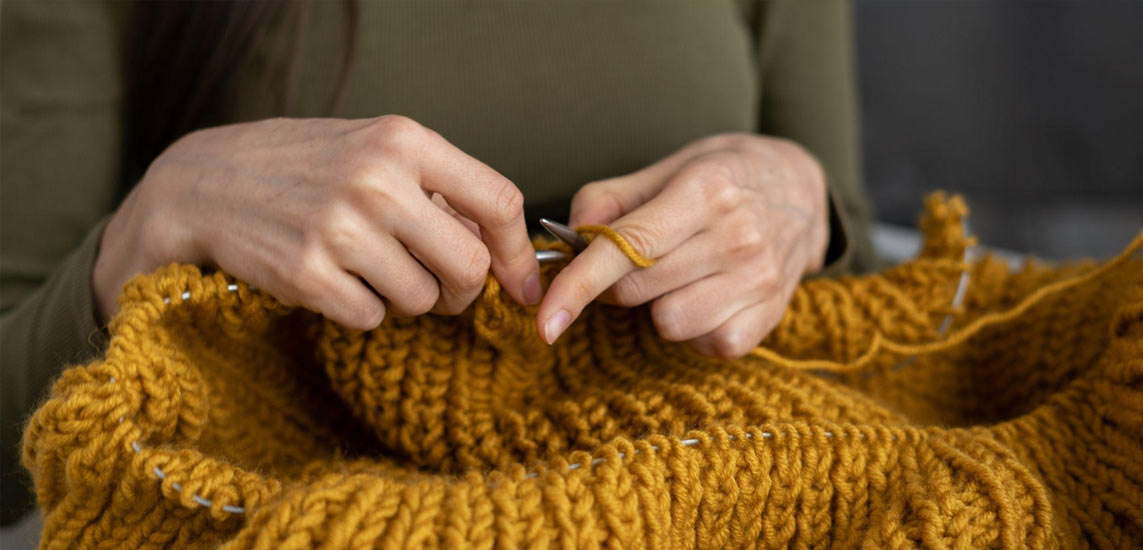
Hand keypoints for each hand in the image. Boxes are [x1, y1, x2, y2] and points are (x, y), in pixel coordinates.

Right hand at [94, 116, 540, 327]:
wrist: (204, 182)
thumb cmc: (305, 168)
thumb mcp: (374, 151)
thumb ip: (438, 190)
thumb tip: (506, 256)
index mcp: (403, 141)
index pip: (499, 202)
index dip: (518, 253)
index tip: (522, 285)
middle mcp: (377, 181)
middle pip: (470, 266)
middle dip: (464, 291)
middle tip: (441, 289)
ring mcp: (340, 228)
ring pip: (422, 299)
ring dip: (405, 298)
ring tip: (368, 269)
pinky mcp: (307, 273)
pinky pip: (372, 318)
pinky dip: (360, 310)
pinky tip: (333, 280)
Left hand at [537, 133, 828, 357]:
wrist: (804, 189)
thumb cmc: (724, 176)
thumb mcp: (670, 166)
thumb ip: (611, 198)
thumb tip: (571, 236)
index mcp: (704, 191)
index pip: (627, 248)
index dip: (578, 285)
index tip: (546, 320)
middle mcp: (737, 236)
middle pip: (637, 290)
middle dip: (615, 283)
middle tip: (632, 261)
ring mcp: (758, 280)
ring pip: (668, 323)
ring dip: (657, 306)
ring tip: (679, 275)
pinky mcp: (769, 316)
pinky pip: (705, 344)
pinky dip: (694, 328)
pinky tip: (706, 296)